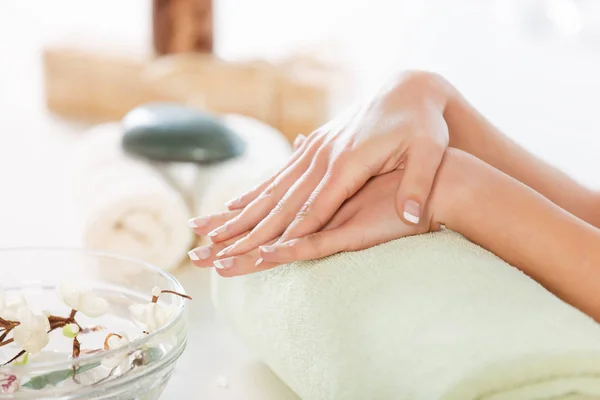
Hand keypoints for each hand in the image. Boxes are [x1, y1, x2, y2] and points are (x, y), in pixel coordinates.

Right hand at [194, 70, 450, 258]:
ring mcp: (315, 153)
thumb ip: (417, 184)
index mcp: (348, 163)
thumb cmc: (423, 123)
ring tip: (207, 230)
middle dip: (247, 229)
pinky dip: (255, 194)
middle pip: (281, 201)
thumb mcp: (430, 151)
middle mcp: (323, 158)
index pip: (313, 207)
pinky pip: (279, 176)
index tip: (258, 256)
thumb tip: (410, 218)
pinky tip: (235, 205)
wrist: (408, 89)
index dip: (287, 234)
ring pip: (272, 189)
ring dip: (240, 213)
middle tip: (211, 249)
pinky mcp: (315, 149)